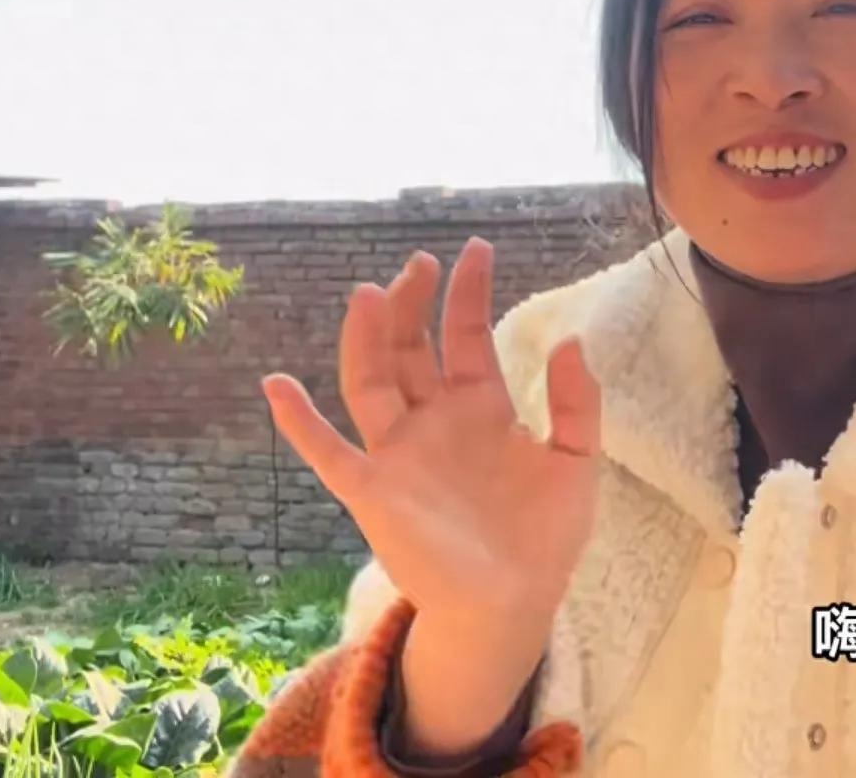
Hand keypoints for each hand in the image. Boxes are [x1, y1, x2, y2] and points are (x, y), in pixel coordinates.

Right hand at [261, 238, 599, 748]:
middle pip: (411, 348)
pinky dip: (299, 423)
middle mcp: (433, 422)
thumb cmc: (545, 538)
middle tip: (418, 262)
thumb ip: (579, 404)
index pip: (466, 337)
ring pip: (369, 382)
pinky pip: (327, 453)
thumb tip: (570, 340)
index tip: (474, 249)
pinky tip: (276, 385)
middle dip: (413, 303)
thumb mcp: (577, 462)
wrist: (514, 604)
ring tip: (370, 295)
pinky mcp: (373, 492)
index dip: (467, 294)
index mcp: (481, 409)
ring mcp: (399, 454)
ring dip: (366, 339)